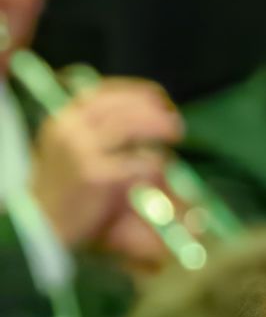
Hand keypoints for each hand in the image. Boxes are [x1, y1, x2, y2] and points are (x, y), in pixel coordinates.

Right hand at [31, 78, 181, 252]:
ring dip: (158, 126)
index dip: (134, 92)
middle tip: (174, 120)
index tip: (157, 96)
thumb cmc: (60, 191)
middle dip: (152, 110)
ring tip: (174, 133)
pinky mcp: (99, 176)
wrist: (41, 224)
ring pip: (131, 126)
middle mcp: (71, 130)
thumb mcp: (65, 150)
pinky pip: (138, 162)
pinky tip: (160, 168)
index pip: (101, 93)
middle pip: (120, 107)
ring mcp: (83, 151)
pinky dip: (155, 163)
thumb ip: (91, 131)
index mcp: (63, 121)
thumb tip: (134, 117)